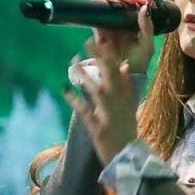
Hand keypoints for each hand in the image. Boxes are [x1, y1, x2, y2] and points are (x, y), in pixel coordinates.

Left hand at [63, 0, 150, 161]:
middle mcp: (118, 102)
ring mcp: (107, 114)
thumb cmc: (126, 129)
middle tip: (88, 39)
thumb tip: (125, 66)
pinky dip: (74, 99)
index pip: (119, 71)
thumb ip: (127, 86)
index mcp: (126, 96)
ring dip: (85, 74)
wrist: (128, 156)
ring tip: (73, 60)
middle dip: (99, 57)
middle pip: (109, 75)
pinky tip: (64, 89)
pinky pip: (84, 110)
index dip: (110, 54)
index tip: (103, 38)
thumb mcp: (130, 105)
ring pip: (96, 90)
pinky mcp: (97, 126)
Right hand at [89, 0, 157, 71]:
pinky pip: (98, 10)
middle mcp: (123, 19)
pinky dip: (101, 0)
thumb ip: (147, 27)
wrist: (124, 75)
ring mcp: (111, 22)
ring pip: (113, 1)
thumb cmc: (138, 60)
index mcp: (136, 21)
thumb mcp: (147, 44)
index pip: (138, 2)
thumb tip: (145, 8)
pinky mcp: (100, 27)